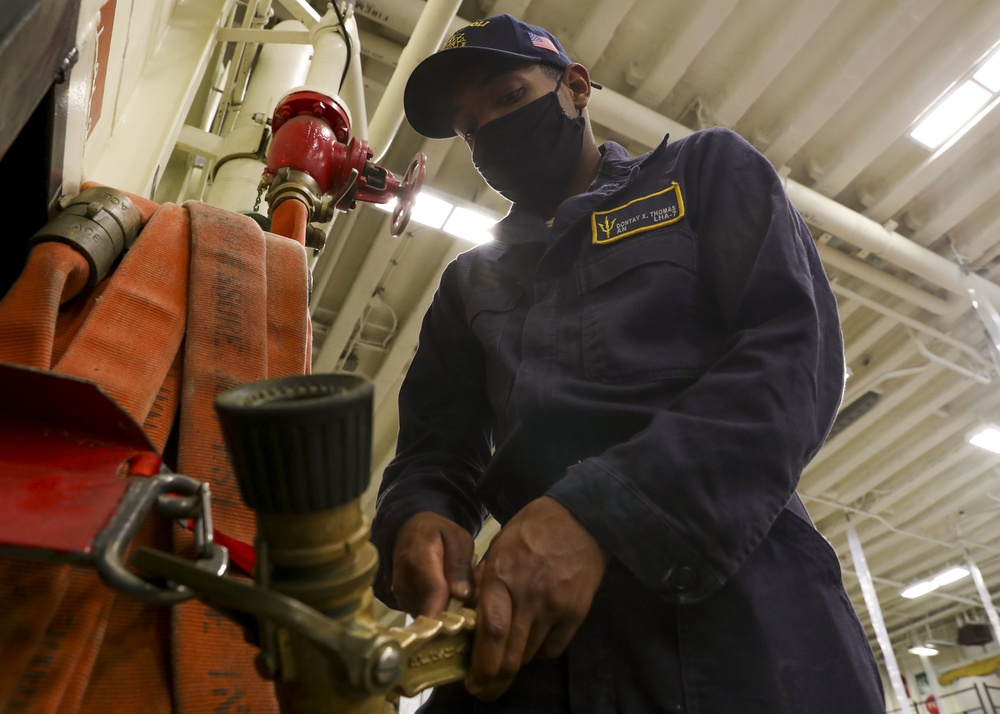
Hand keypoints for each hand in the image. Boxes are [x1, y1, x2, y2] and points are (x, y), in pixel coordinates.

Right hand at [390, 511, 475, 616]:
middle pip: (437, 611)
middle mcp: (404, 584)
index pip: (435, 595)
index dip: (454, 610)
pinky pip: (428, 614)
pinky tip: (452, 591)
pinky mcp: (404, 606)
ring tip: (465, 585)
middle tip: (477, 587)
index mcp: (419, 561)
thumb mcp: (457, 538)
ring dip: (453, 607)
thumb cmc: (437, 532)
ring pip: (434, 616)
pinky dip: (443, 607)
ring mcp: (402, 598)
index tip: (475, 613)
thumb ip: (460, 565)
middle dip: (461, 606)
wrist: (408, 531)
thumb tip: (463, 595)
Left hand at [466, 496, 608, 700]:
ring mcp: (555, 607)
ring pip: (530, 655)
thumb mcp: (498, 547)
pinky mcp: (576, 613)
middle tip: (483, 690)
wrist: (580, 519)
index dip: (481, 665)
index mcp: (503, 576)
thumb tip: (468, 613)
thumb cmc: (532, 529)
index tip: (471, 681)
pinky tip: (531, 641)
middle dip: (494, 681)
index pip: (492, 632)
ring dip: (514, 663)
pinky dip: (538, 652)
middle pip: (511, 655)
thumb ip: (484, 582)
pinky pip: (552, 648)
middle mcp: (529, 596)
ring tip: (504, 660)